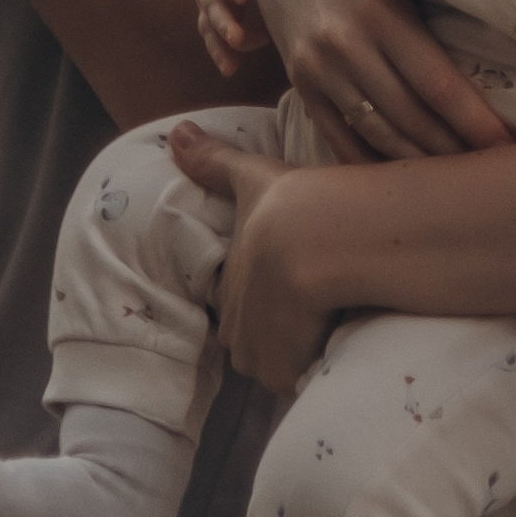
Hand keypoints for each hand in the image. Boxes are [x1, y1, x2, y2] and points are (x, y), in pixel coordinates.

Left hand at [167, 122, 333, 391]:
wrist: (316, 238)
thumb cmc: (286, 205)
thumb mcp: (252, 177)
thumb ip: (215, 162)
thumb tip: (175, 132)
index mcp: (230, 287)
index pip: (241, 313)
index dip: (265, 308)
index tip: (288, 298)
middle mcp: (236, 327)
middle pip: (257, 347)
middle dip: (279, 341)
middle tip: (316, 317)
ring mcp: (259, 355)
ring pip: (278, 369)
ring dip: (299, 359)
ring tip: (332, 331)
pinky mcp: (285, 372)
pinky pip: (300, 383)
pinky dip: (317, 372)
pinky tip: (340, 346)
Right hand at [245, 0, 512, 162]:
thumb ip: (429, 12)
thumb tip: (494, 55)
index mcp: (380, 13)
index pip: (438, 84)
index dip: (476, 122)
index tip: (506, 147)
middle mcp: (345, 46)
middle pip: (411, 117)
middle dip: (455, 150)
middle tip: (488, 171)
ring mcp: (317, 71)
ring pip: (378, 134)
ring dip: (419, 161)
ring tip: (453, 178)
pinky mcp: (300, 86)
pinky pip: (339, 138)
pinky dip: (371, 163)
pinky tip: (399, 180)